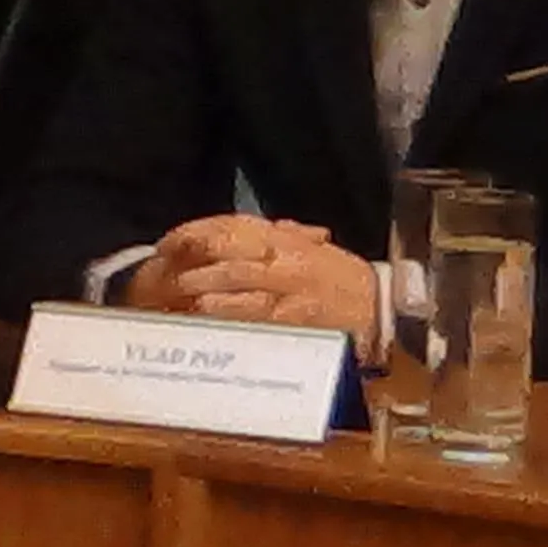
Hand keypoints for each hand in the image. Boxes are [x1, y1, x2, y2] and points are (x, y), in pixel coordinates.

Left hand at [129, 217, 379, 357]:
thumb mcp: (314, 250)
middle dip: (191, 261)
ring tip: (174, 296)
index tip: (167, 243)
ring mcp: (290, 288)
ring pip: (237, 283)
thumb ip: (285, 236)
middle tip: (160, 270)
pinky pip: (256, 315)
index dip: (194, 233)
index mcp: (285, 240)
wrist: (387, 311)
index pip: (230, 227)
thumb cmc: (348, 281)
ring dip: (202, 289)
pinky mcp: (296, 317)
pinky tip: (205, 319)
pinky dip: (228, 316)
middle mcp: (284, 258)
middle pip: (228, 252)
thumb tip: (261, 229)